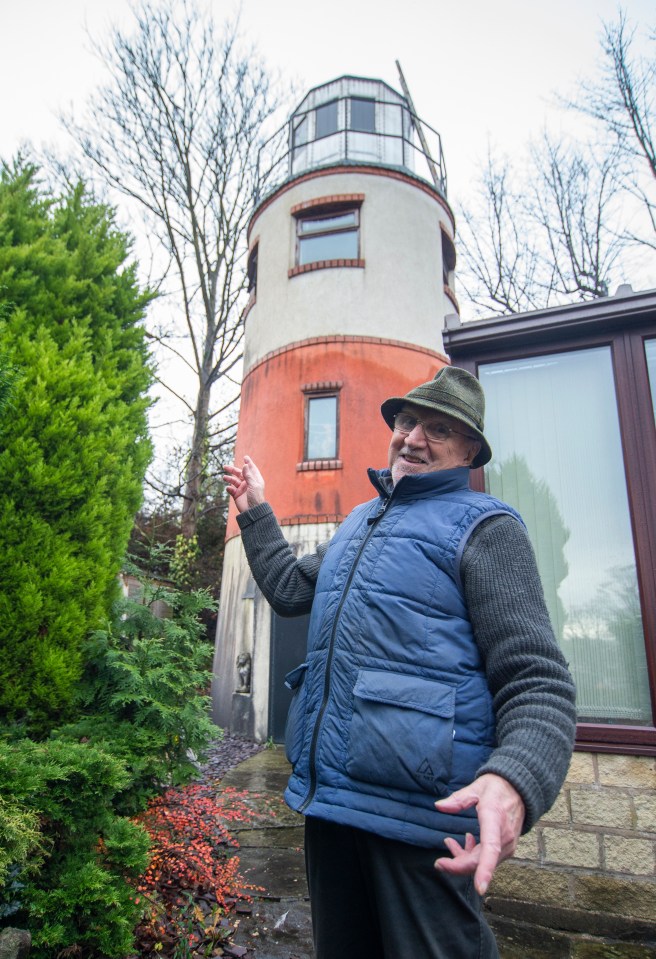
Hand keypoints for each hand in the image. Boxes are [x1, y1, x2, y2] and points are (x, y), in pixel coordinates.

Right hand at [223, 455, 265, 513]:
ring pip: (234, 481)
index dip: (248, 463)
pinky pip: (231, 490)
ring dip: (229, 478)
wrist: (253, 511)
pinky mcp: (237, 495)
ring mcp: (242, 489)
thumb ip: (248, 475)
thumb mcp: (253, 485)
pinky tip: (228, 488)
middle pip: (239, 474)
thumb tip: (245, 465)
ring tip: (224, 477)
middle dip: (232, 470)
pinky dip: (229, 488)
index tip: (245, 457)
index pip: (251, 469)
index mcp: (254, 480)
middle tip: (225, 467)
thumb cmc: (256, 497)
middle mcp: (248, 483)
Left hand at [433, 773, 524, 895]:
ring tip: (449, 842)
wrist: (519, 789)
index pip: (491, 849)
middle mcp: (504, 837)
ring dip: (464, 858)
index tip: (479, 888)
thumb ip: (458, 799)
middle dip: (458, 866)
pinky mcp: (507, 848)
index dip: (485, 870)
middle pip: (480, 862)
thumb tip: (439, 806)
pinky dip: (473, 855)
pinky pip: (488, 859)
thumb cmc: (496, 788)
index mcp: (494, 819)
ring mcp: (507, 844)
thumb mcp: (476, 787)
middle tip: (439, 863)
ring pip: (482, 862)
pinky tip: (466, 841)